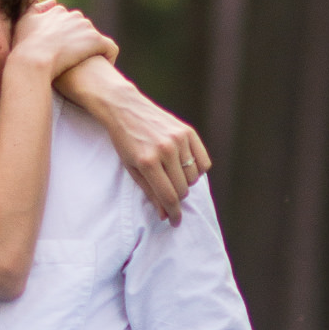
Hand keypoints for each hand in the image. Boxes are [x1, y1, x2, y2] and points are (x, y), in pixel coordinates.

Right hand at [9, 1, 117, 80]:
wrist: (33, 59)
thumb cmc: (25, 45)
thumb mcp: (24, 22)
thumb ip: (36, 8)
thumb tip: (53, 1)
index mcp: (58, 11)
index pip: (68, 20)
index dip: (66, 36)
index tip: (62, 50)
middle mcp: (74, 15)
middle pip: (82, 28)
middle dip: (79, 41)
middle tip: (73, 59)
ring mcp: (86, 27)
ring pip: (94, 38)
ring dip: (91, 49)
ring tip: (86, 66)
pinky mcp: (96, 41)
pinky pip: (110, 48)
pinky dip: (109, 57)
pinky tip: (103, 67)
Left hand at [103, 87, 209, 224]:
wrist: (125, 108)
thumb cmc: (125, 141)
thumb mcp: (131, 169)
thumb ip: (150, 192)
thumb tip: (165, 214)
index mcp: (148, 162)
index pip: (169, 196)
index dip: (174, 213)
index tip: (175, 221)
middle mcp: (166, 150)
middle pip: (183, 189)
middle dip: (177, 198)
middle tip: (169, 195)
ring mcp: (179, 139)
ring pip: (194, 177)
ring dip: (186, 183)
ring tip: (173, 177)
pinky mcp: (188, 131)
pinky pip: (203, 161)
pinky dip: (198, 169)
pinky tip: (185, 167)